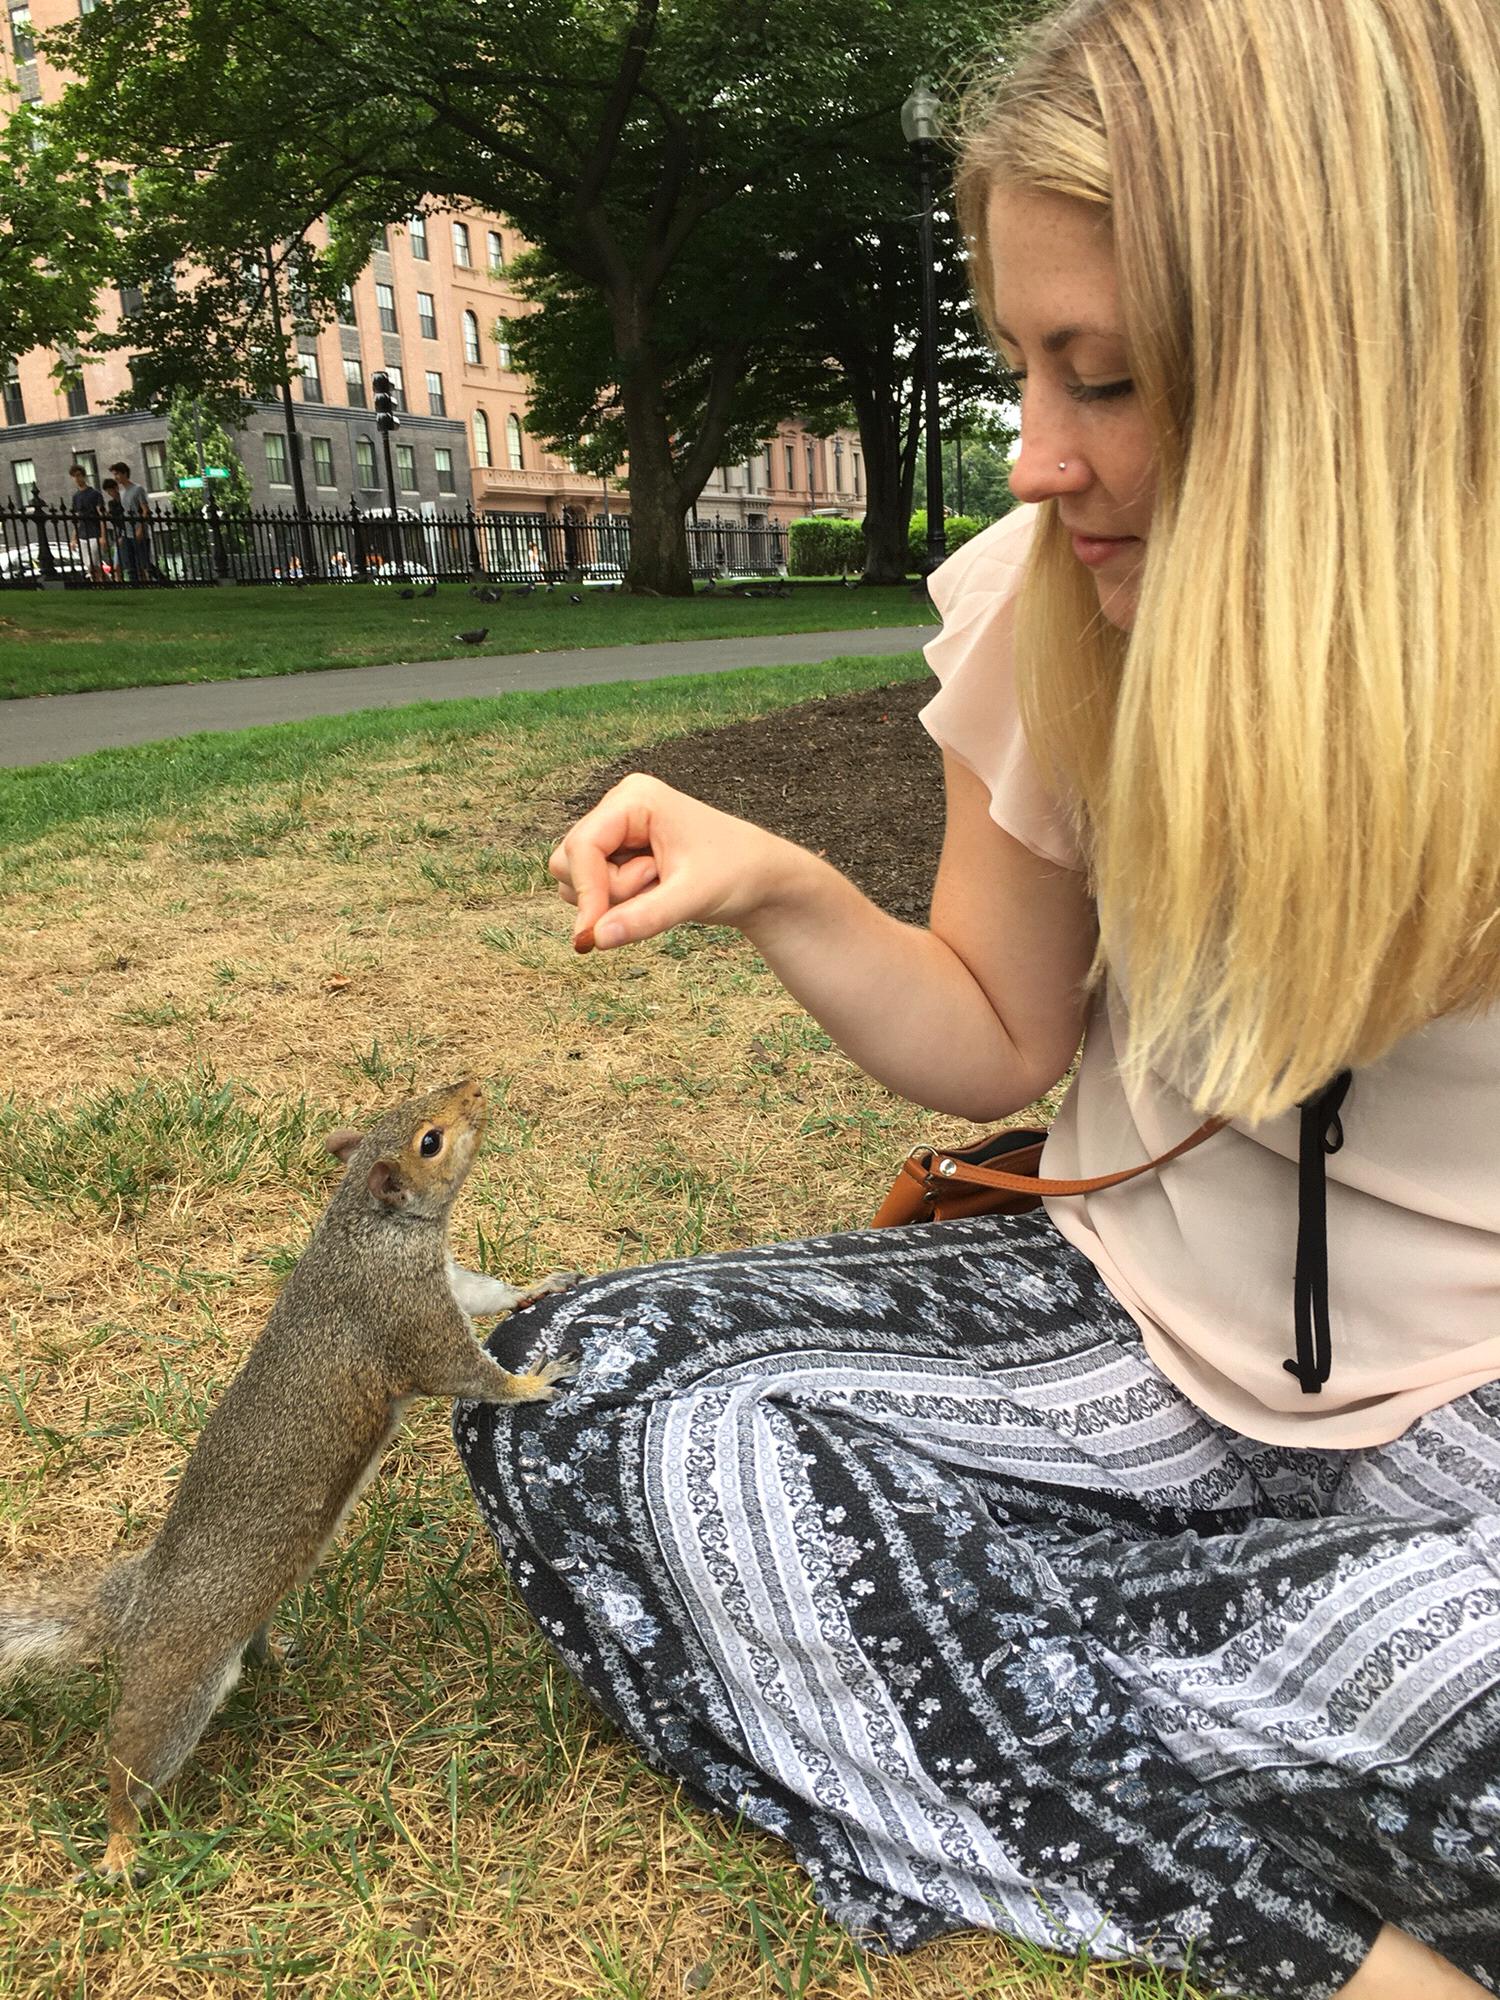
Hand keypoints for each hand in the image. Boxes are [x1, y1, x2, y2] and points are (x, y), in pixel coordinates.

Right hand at [550, 773, 790, 952]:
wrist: (759, 879)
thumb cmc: (736, 874)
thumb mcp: (692, 897)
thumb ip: (643, 917)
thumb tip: (593, 939)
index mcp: (634, 798)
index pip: (582, 846)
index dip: (585, 891)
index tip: (592, 934)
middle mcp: (618, 809)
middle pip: (569, 862)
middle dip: (606, 891)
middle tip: (658, 887)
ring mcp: (615, 832)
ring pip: (575, 879)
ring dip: (613, 899)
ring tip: (661, 887)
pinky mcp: (617, 855)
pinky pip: (591, 890)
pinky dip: (617, 903)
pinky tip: (654, 891)